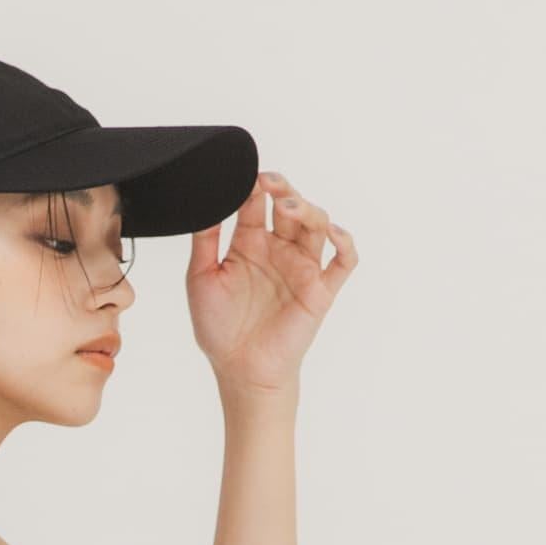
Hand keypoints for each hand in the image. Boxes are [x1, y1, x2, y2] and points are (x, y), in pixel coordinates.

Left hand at [186, 171, 358, 396]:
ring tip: (287, 207)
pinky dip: (344, 243)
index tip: (242, 176)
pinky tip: (332, 232)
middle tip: (267, 182)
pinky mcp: (320, 289)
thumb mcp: (201, 278)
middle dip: (282, 189)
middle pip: (290, 207)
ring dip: (307, 210)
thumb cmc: (218, 327)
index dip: (252, 187)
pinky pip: (343, 261)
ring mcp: (302, 267)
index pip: (255, 204)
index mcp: (249, 244)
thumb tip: (203, 202)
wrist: (238, 368)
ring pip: (316, 226)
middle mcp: (278, 249)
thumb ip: (204, 241)